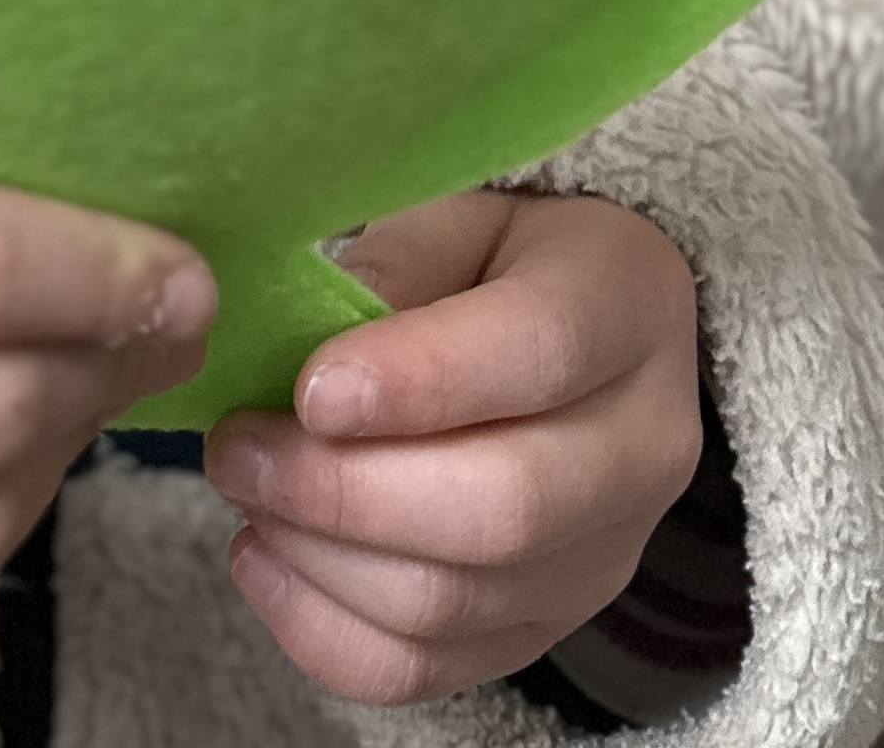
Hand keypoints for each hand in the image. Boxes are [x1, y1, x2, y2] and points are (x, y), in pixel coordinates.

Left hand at [205, 190, 701, 706]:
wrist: (578, 334)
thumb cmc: (499, 258)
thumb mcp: (456, 214)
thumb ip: (394, 270)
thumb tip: (303, 354)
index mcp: (629, 303)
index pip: (539, 353)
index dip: (419, 380)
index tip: (310, 388)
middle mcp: (642, 444)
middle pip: (501, 509)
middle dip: (343, 490)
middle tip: (240, 447)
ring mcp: (605, 555)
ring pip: (455, 602)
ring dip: (320, 560)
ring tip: (247, 493)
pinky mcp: (548, 627)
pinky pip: (429, 669)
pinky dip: (325, 632)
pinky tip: (268, 561)